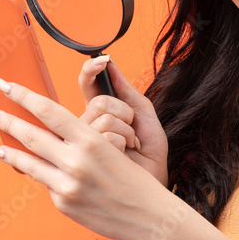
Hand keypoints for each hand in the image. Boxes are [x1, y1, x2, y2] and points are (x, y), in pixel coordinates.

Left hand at [0, 76, 167, 239]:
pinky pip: (46, 183)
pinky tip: (36, 173)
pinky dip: (42, 176)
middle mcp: (76, 161)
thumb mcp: (113, 147)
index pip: (48, 110)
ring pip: (28, 161)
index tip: (6, 85)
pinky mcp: (63, 203)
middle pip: (31, 134)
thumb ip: (82, 139)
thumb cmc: (135, 177)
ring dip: (8, 150)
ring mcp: (67, 184)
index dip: (23, 95)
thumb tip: (54, 130)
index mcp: (91, 139)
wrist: (149, 216)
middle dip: (8, 121)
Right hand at [78, 55, 168, 189]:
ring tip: (132, 143)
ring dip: (127, 129)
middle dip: (123, 109)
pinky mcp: (87, 158)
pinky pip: (105, 136)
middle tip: (132, 124)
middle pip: (98, 102)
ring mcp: (84, 143)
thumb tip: (111, 65)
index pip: (87, 86)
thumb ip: (127, 91)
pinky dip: (125, 141)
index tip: (103, 60)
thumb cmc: (148, 152)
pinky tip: (126, 153)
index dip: (91, 71)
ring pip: (102, 118)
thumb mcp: (144, 114)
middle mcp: (87, 127)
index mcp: (98, 114)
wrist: (155, 180)